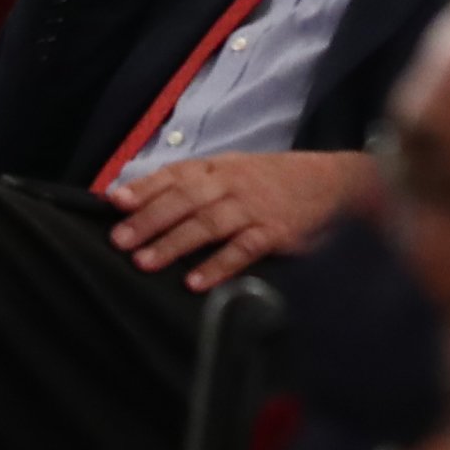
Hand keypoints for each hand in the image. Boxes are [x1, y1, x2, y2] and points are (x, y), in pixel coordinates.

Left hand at [103, 148, 377, 289]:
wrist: (336, 183)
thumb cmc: (276, 180)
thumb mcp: (237, 170)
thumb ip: (195, 182)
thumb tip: (140, 197)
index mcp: (221, 168)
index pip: (176, 174)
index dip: (145, 188)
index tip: (114, 202)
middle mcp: (234, 184)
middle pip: (186, 200)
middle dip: (150, 219)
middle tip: (119, 241)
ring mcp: (255, 208)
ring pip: (208, 223)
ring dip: (174, 243)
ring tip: (144, 263)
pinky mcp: (276, 233)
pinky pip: (243, 249)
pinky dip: (219, 265)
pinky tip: (196, 282)